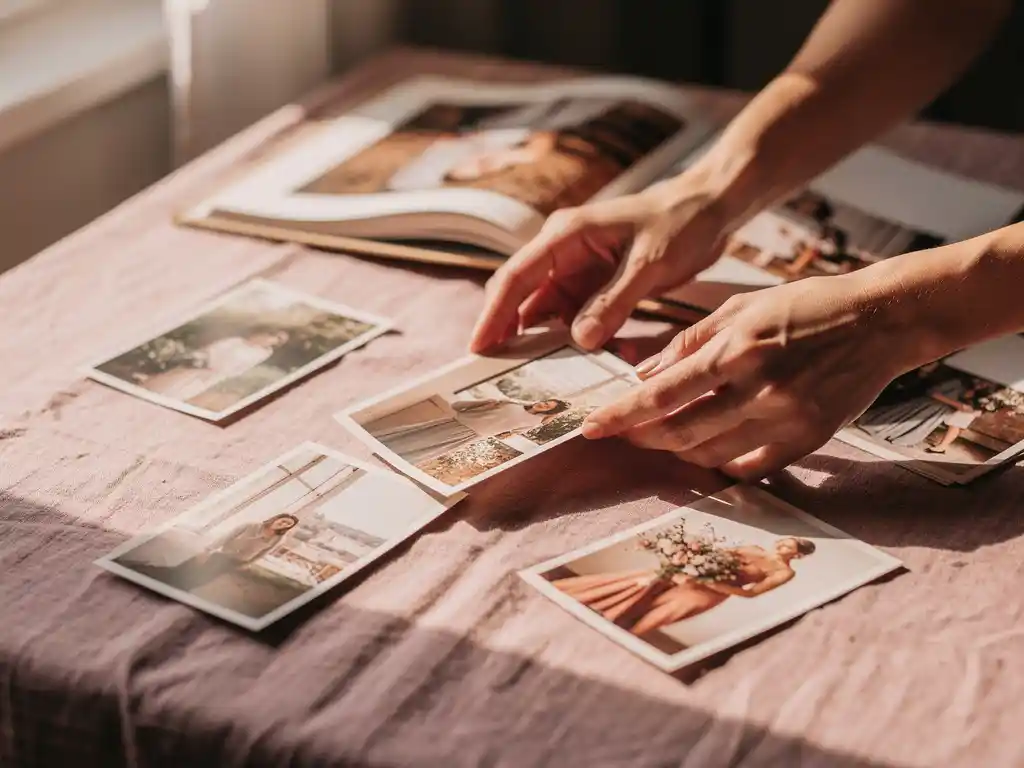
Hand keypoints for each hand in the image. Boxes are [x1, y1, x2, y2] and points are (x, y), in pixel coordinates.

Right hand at [470, 174, 734, 352]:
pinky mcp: (598, 285)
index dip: (494, 314)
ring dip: (554, 342)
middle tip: (500, 373)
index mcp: (565, 235)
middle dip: (512, 333)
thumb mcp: (648, 263)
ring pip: (551, 313)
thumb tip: (579, 340)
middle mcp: (564, 252)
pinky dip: (585, 339)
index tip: (479, 347)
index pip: (516, 277)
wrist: (711, 208)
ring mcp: (580, 269)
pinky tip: (605, 357)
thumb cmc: (679, 222)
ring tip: (554, 374)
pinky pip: (579, 318)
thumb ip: (613, 301)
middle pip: (523, 297)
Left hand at [580, 273, 926, 478]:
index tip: (590, 427)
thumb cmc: (807, 305)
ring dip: (676, 452)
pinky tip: (704, 453)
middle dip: (642, 436)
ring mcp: (786, 418)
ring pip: (711, 455)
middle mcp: (759, 388)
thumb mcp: (741, 306)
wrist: (882, 320)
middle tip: (623, 433)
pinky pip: (751, 468)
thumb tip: (643, 373)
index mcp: (737, 349)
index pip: (662, 394)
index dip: (622, 414)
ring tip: (660, 439)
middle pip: (680, 432)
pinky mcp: (809, 439)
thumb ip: (690, 342)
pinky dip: (720, 465)